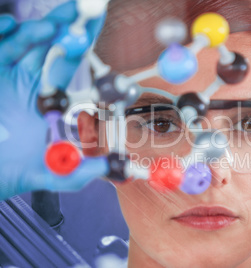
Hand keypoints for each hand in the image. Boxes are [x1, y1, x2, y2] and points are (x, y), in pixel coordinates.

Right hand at [0, 1, 108, 200]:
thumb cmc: (15, 173)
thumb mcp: (54, 175)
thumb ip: (82, 172)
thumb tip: (117, 168)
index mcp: (48, 97)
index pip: (68, 63)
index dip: (80, 42)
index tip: (95, 21)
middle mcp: (26, 82)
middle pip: (46, 46)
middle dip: (62, 26)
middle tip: (81, 8)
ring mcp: (3, 77)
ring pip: (20, 45)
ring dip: (35, 32)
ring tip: (51, 27)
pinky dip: (1, 35)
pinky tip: (10, 26)